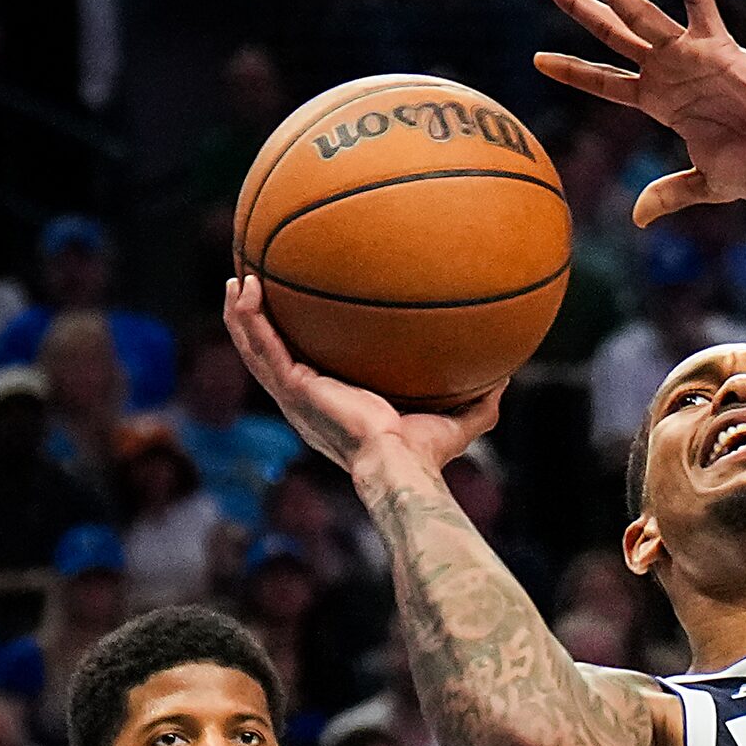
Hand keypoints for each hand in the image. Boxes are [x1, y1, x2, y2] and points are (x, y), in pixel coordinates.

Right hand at [223, 277, 501, 479]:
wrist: (400, 464)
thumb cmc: (425, 454)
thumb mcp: (458, 422)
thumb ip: (480, 401)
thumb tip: (507, 376)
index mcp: (332, 407)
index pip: (306, 372)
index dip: (295, 348)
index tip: (295, 322)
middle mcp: (306, 401)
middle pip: (270, 357)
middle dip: (257, 325)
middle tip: (252, 291)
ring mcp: (294, 395)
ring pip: (255, 348)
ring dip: (241, 315)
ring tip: (238, 281)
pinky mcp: (293, 387)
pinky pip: (261, 344)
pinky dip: (249, 317)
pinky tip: (247, 286)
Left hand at [535, 0, 745, 224]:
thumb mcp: (708, 185)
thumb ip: (671, 194)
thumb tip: (638, 219)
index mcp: (661, 103)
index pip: (605, 83)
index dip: (572, 71)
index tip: (537, 59)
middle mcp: (669, 72)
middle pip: (610, 34)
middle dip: (577, 5)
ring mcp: (691, 56)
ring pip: (638, 14)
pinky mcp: (718, 45)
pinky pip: (697, 2)